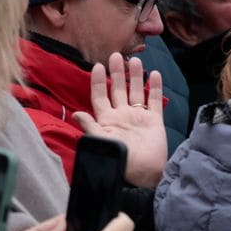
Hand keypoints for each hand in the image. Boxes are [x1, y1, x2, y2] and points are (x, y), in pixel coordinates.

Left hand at [73, 53, 166, 187]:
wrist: (143, 174)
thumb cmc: (120, 160)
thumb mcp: (101, 143)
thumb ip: (90, 127)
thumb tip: (76, 114)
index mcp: (107, 119)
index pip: (100, 96)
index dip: (99, 81)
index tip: (97, 66)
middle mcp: (122, 115)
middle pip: (119, 89)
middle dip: (117, 73)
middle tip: (117, 55)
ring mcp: (139, 117)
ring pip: (136, 91)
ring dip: (135, 76)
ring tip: (135, 61)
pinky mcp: (154, 121)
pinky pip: (154, 101)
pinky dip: (155, 88)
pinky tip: (154, 74)